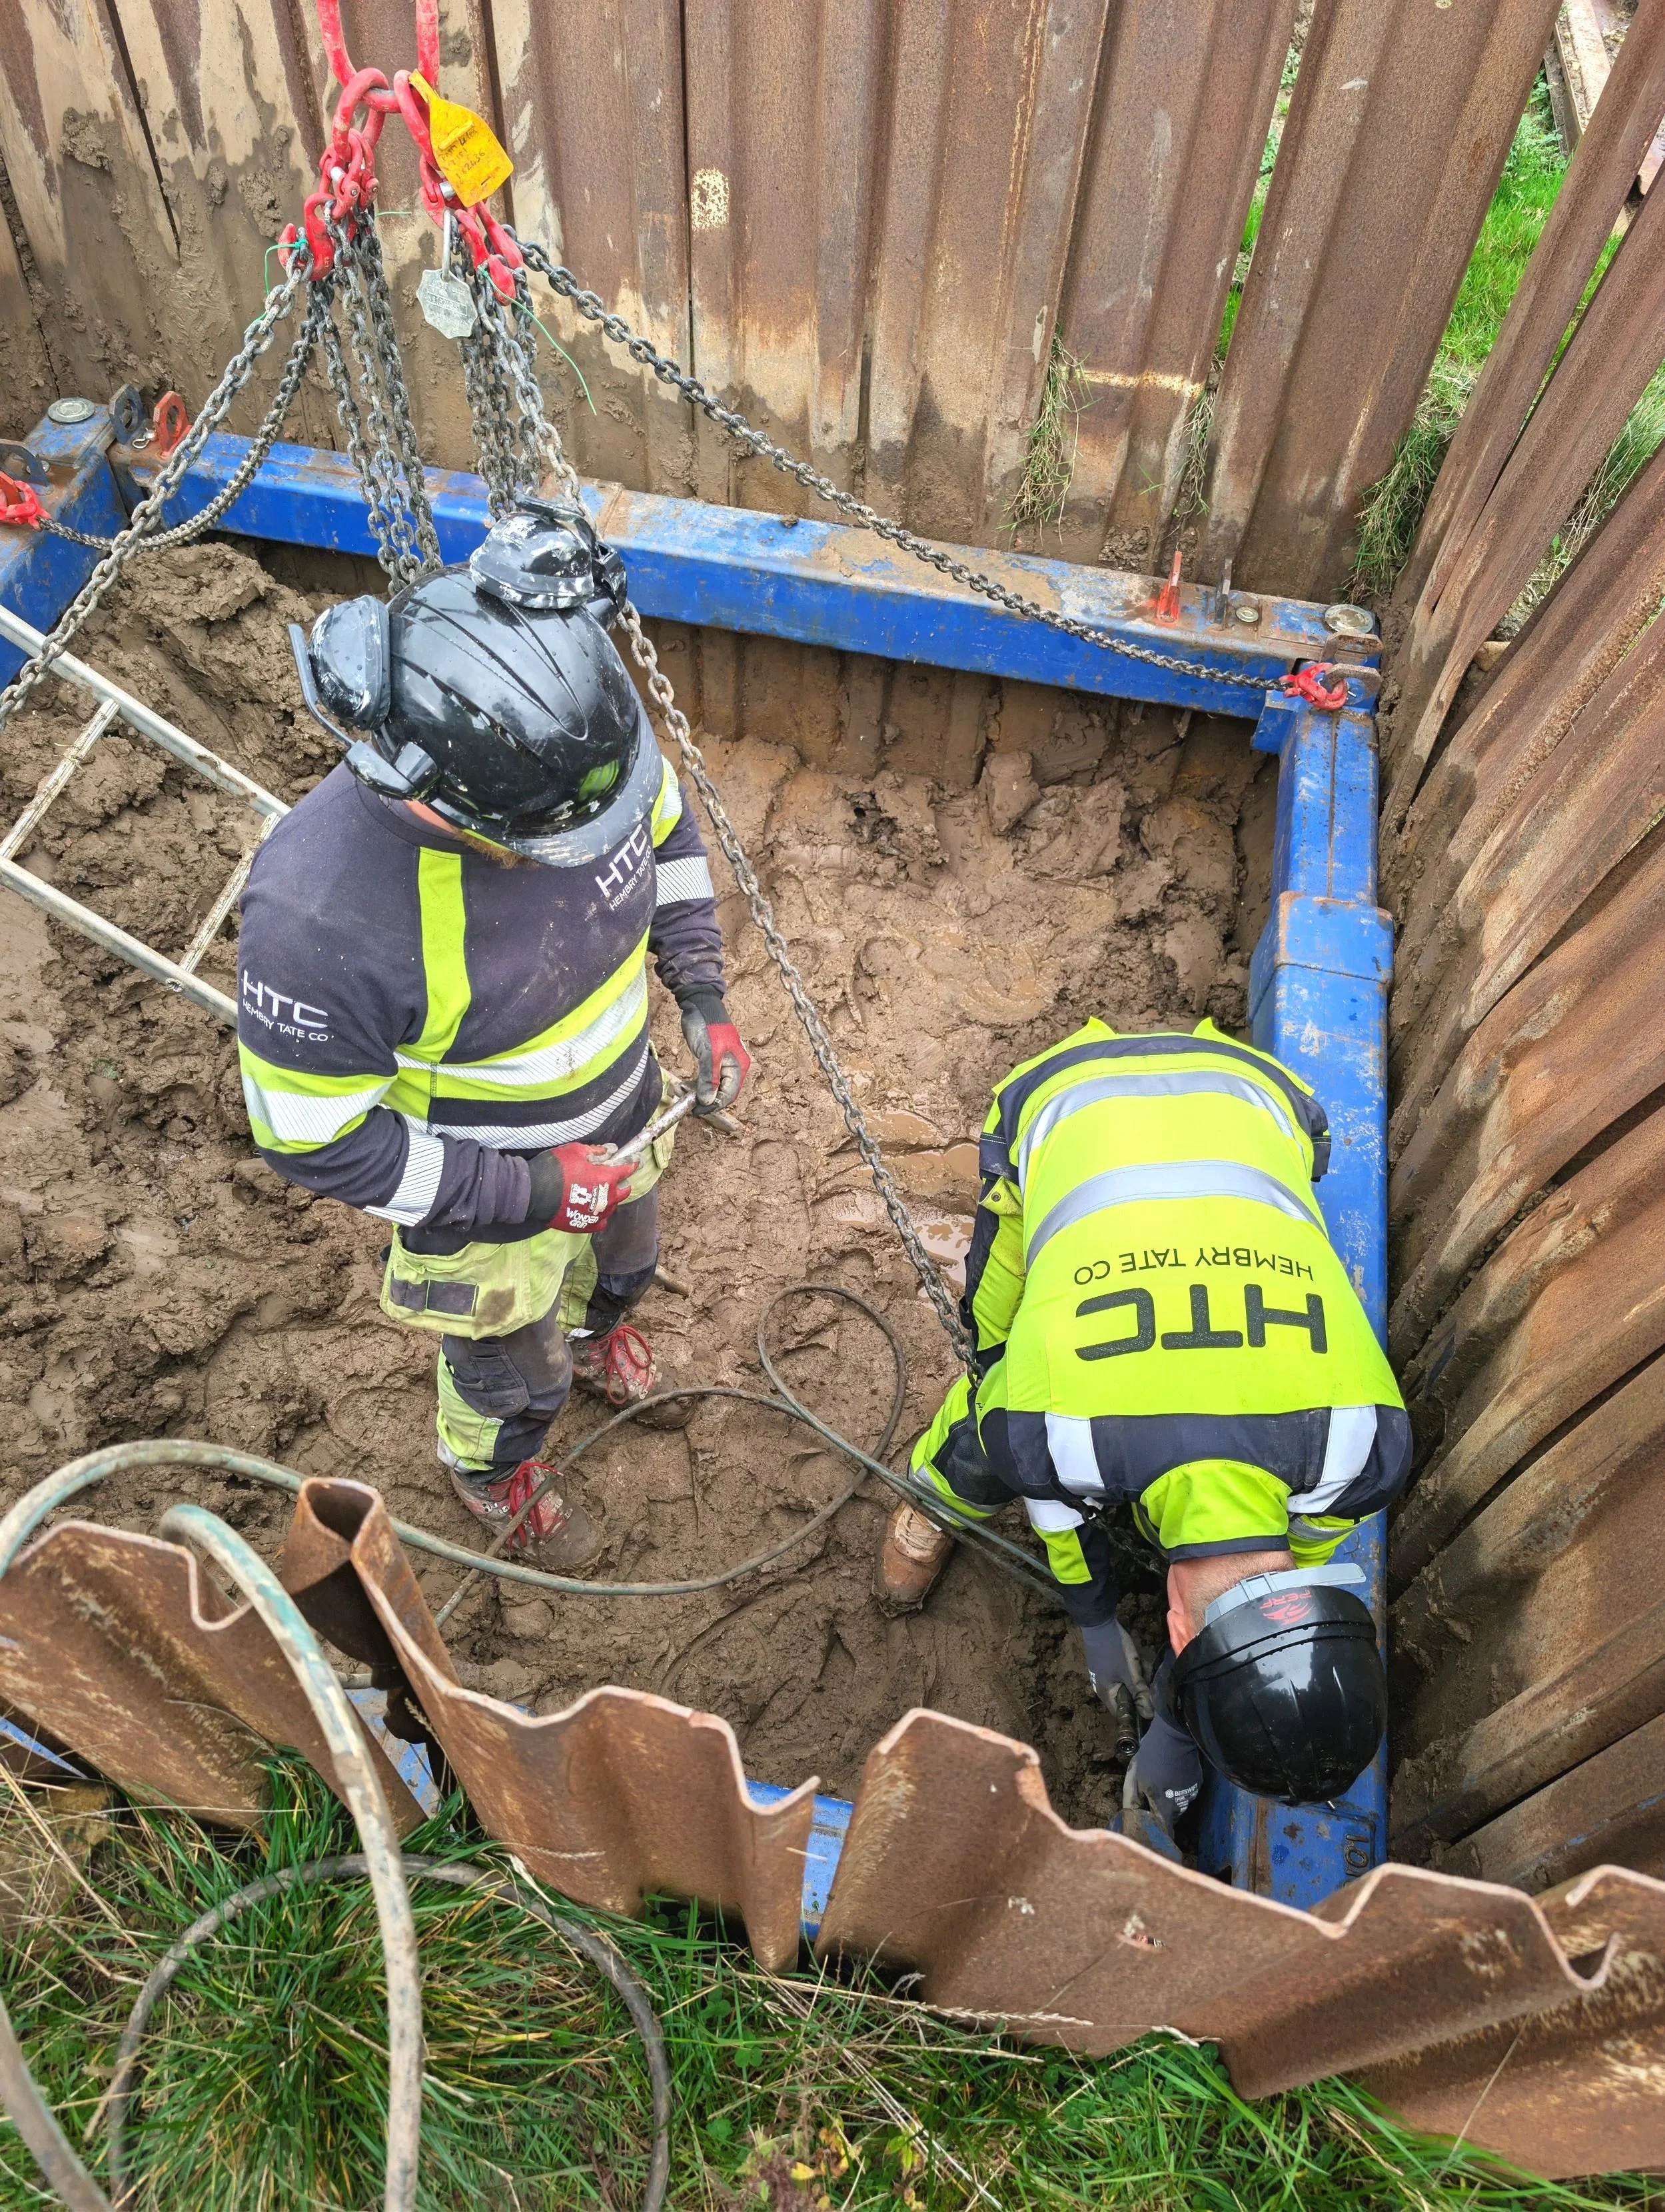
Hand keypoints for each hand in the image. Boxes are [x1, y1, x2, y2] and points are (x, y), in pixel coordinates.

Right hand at [535, 1142, 634, 1233]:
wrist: (534, 1193)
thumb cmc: (555, 1168)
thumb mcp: (575, 1151)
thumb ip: (596, 1151)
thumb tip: (609, 1152)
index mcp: (606, 1178)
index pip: (627, 1170)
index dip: (632, 1164)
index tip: (635, 1162)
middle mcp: (607, 1198)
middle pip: (624, 1191)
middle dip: (621, 1183)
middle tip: (612, 1177)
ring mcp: (597, 1214)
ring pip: (612, 1206)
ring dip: (609, 1198)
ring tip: (598, 1193)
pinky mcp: (586, 1226)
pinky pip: (601, 1221)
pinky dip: (599, 1215)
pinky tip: (592, 1209)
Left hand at [680, 992, 750, 1113]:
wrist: (699, 1004)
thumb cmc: (707, 1025)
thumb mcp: (708, 1053)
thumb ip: (710, 1078)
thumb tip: (708, 1101)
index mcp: (738, 1066)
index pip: (729, 1095)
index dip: (713, 1105)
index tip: (696, 1111)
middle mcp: (734, 1067)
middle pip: (722, 1093)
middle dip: (705, 1100)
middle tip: (687, 1102)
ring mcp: (723, 1064)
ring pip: (713, 1087)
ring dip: (698, 1092)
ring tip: (682, 1092)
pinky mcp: (711, 1060)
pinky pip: (706, 1079)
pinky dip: (696, 1084)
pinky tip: (684, 1086)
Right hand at [1079, 1619, 1153, 1722]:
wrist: (1099, 1622)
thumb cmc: (1114, 1650)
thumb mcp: (1130, 1672)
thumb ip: (1140, 1693)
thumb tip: (1149, 1715)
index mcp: (1106, 1693)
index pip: (1123, 1714)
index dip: (1138, 1714)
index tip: (1153, 1708)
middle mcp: (1104, 1688)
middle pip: (1127, 1698)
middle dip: (1141, 1691)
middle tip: (1151, 1683)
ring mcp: (1106, 1675)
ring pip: (1128, 1684)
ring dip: (1139, 1679)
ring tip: (1145, 1667)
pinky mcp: (1110, 1665)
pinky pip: (1125, 1674)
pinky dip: (1134, 1670)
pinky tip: (1140, 1661)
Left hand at [1123, 1715, 1203, 1837]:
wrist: (1175, 1734)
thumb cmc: (1152, 1756)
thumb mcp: (1135, 1777)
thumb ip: (1133, 1800)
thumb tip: (1131, 1815)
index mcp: (1165, 1806)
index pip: (1165, 1831)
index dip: (1158, 1833)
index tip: (1152, 1832)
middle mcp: (1181, 1804)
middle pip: (1170, 1817)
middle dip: (1160, 1811)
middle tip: (1150, 1797)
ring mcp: (1191, 1793)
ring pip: (1178, 1804)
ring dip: (1169, 1798)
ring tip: (1161, 1781)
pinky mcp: (1197, 1782)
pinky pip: (1185, 1792)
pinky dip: (1178, 1788)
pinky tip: (1171, 1773)